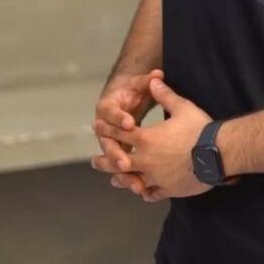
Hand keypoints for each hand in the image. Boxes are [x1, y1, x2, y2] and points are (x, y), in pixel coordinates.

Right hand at [92, 69, 161, 196]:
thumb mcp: (140, 84)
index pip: (108, 112)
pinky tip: (142, 189)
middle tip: (125, 162)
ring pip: (113, 160)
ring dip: (122, 172)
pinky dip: (131, 178)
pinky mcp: (121, 154)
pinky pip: (122, 168)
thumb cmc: (133, 90)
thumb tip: (158, 75)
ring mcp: (112, 143)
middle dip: (115, 153)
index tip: (129, 122)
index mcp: (107, 107)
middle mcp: (105, 128)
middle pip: (106, 142)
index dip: (117, 118)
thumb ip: (148, 81)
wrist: (127, 99)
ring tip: (135, 184)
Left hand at [92, 76, 214, 198]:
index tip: (97, 128)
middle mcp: (146, 160)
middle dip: (105, 160)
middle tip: (94, 161)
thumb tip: (153, 80)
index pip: (121, 133)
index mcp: (146, 138)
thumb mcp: (182, 107)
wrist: (218, 155)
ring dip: (121, 179)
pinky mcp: (167, 189)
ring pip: (132, 180)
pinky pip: (152, 193)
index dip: (108, 129)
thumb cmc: (200, 129)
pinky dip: (145, 192)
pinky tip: (142, 192)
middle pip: (118, 161)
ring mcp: (156, 177)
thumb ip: (165, 95)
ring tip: (114, 180)